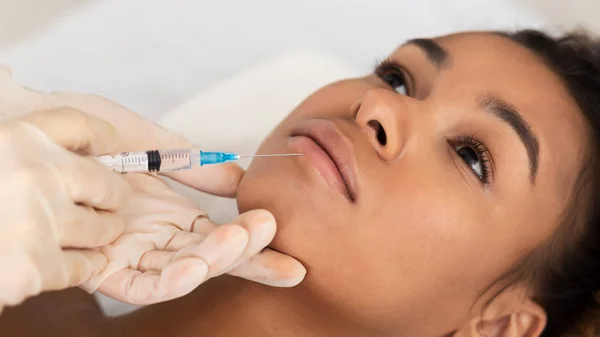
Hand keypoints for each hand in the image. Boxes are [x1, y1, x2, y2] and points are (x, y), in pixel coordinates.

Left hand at [0, 67, 305, 302]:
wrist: (33, 125)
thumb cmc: (87, 133)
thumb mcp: (148, 142)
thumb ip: (191, 164)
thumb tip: (240, 180)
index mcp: (172, 216)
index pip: (223, 239)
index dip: (257, 250)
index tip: (294, 259)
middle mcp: (156, 240)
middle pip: (210, 261)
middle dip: (246, 257)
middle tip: (274, 239)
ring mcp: (130, 255)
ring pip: (182, 274)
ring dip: (214, 262)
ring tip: (240, 240)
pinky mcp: (100, 267)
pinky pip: (139, 285)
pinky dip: (169, 281)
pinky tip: (193, 267)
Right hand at [0, 109, 128, 309]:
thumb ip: (29, 148)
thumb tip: (81, 148)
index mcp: (17, 139)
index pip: (79, 124)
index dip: (103, 135)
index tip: (113, 144)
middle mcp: (33, 173)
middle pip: (107, 183)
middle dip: (112, 197)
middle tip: (107, 203)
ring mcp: (37, 220)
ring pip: (101, 227)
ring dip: (101, 233)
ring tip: (91, 233)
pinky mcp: (35, 265)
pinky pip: (84, 266)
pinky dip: (84, 265)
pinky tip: (73, 260)